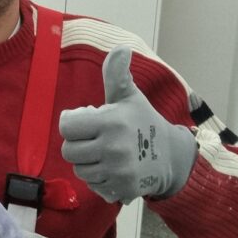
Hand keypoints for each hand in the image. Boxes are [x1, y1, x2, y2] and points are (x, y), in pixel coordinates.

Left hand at [59, 45, 197, 202]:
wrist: (170, 156)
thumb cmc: (142, 121)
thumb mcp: (129, 96)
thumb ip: (117, 73)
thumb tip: (121, 48)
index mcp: (111, 121)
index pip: (67, 126)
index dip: (74, 123)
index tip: (88, 121)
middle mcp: (114, 147)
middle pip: (69, 151)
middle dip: (79, 144)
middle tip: (96, 139)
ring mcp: (118, 170)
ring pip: (79, 170)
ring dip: (88, 163)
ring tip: (106, 154)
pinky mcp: (121, 189)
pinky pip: (93, 186)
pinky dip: (99, 180)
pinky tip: (113, 169)